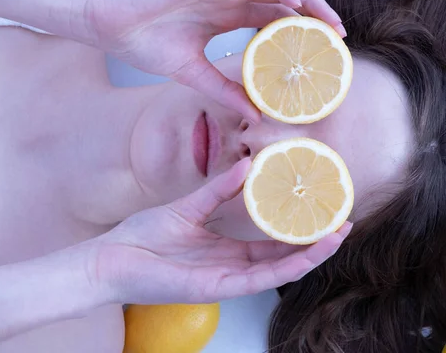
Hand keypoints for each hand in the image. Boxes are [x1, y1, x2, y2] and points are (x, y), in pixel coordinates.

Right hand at [86, 0, 345, 121]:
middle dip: (313, 17)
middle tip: (336, 38)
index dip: (298, 32)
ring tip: (328, 22)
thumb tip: (255, 113)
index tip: (321, 53)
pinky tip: (293, 3)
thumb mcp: (193, 74)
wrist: (110, 25)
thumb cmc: (144, 44)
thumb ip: (224, 89)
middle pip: (281, 0)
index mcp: (225, 16)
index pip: (272, 19)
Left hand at [89, 160, 351, 304]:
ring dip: (309, 255)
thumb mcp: (186, 207)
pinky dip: (286, 268)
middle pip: (281, 255)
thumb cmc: (142, 236)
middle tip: (342, 221)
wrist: (111, 258)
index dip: (295, 227)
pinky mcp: (215, 288)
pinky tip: (309, 254)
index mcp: (223, 247)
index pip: (268, 239)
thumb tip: (246, 166)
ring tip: (338, 235)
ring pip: (277, 270)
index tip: (318, 207)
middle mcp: (229, 265)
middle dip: (312, 241)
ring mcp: (225, 279)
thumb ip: (217, 190)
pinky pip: (257, 281)